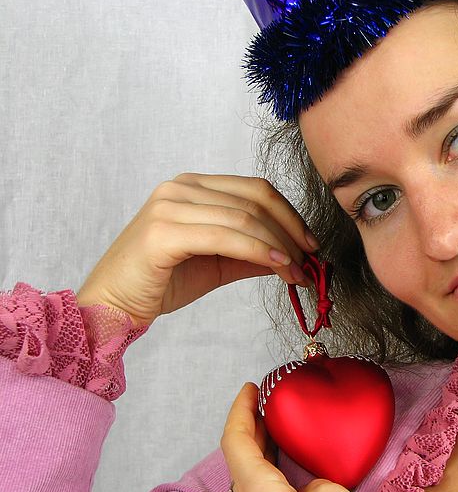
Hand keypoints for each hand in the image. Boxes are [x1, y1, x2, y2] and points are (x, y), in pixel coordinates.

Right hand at [77, 173, 319, 327]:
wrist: (112, 305)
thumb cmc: (162, 281)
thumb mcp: (219, 263)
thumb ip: (253, 252)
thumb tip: (295, 256)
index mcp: (193, 186)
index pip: (256, 189)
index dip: (291, 215)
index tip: (311, 244)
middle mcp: (180, 188)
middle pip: (255, 200)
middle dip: (291, 232)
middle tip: (310, 262)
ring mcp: (169, 206)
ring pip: (244, 218)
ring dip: (280, 247)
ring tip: (298, 273)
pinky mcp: (163, 232)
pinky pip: (225, 237)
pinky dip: (259, 251)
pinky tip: (278, 267)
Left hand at [221, 382, 371, 491]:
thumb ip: (321, 479)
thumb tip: (314, 486)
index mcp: (258, 490)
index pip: (235, 440)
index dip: (239, 410)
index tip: (250, 388)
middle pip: (242, 455)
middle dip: (252, 423)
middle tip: (268, 400)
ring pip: (255, 473)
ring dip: (265, 445)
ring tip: (284, 425)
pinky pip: (271, 490)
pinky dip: (279, 466)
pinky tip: (300, 466)